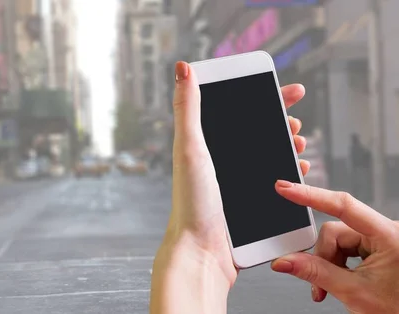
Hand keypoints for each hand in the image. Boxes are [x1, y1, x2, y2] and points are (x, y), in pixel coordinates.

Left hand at [150, 61, 308, 313]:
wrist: (201, 253)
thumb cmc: (191, 202)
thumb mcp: (190, 148)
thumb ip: (187, 108)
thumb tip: (182, 68)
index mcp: (205, 147)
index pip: (239, 113)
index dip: (265, 99)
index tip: (290, 91)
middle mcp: (219, 164)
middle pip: (257, 135)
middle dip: (281, 124)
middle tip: (296, 122)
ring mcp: (234, 185)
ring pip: (268, 159)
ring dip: (287, 148)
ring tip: (301, 145)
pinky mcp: (247, 206)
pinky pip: (274, 186)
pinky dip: (289, 176)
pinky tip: (299, 173)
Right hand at [272, 182, 398, 312]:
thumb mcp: (353, 292)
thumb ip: (315, 273)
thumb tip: (285, 261)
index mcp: (389, 235)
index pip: (343, 206)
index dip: (310, 195)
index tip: (286, 189)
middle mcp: (387, 231)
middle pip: (335, 231)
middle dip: (323, 258)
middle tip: (318, 285)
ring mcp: (382, 239)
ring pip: (337, 241)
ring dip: (328, 264)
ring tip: (330, 288)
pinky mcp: (377, 247)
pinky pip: (346, 247)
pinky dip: (337, 264)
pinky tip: (341, 280)